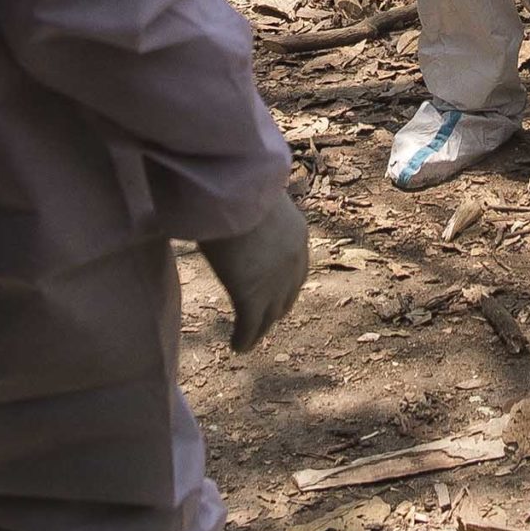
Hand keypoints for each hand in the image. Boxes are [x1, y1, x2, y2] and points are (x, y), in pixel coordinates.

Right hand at [197, 192, 308, 353]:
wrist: (233, 191)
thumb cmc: (234, 183)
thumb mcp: (252, 197)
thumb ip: (250, 208)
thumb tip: (232, 202)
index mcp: (297, 235)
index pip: (296, 268)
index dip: (285, 284)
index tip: (275, 292)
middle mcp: (293, 262)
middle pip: (287, 295)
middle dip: (276, 308)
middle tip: (264, 319)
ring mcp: (274, 282)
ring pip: (269, 315)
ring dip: (259, 329)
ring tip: (249, 341)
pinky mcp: (252, 295)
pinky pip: (250, 326)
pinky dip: (244, 339)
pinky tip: (236, 347)